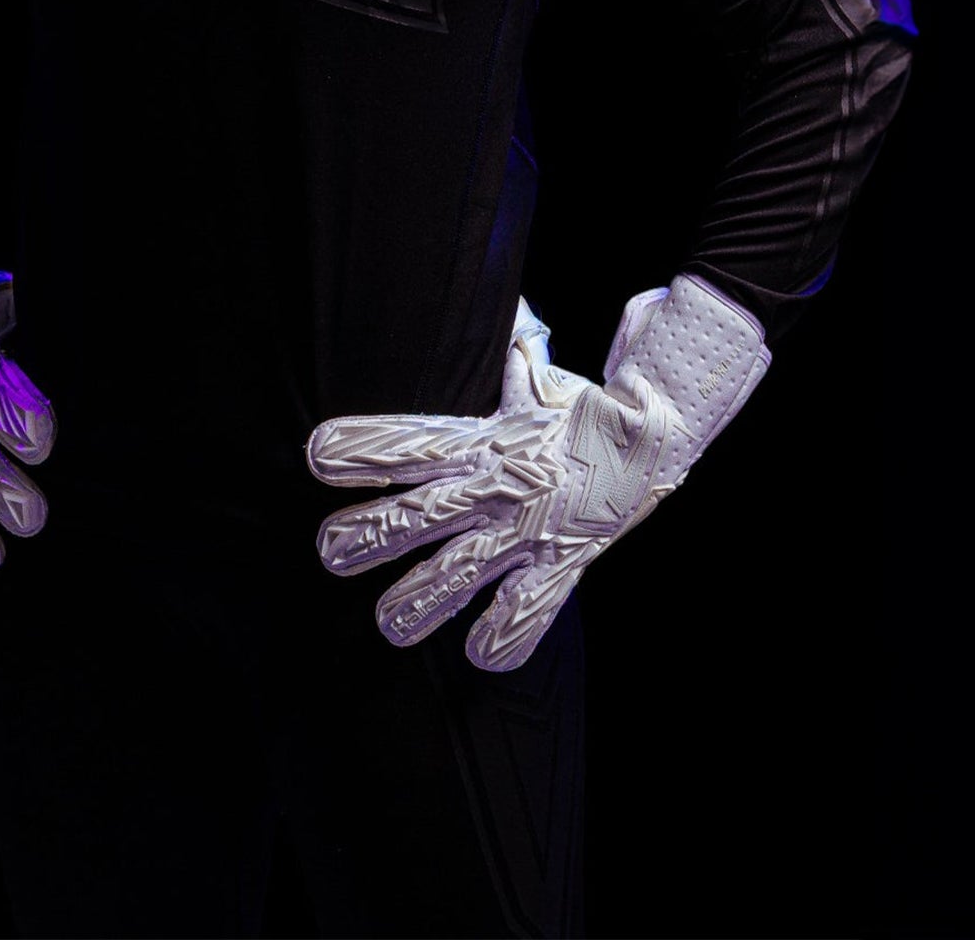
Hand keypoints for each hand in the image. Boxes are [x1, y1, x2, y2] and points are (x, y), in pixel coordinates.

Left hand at [305, 275, 768, 670]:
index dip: (364, 449)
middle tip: (327, 553)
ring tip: (387, 625)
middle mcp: (497, 486)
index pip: (411, 442)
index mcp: (483, 439)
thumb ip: (502, 360)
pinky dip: (507, 635)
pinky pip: (531, 610)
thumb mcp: (532, 378)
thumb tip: (498, 319)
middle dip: (371, 536)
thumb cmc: (585, 403)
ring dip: (422, 600)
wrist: (657, 428)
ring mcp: (529, 529)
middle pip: (420, 514)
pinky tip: (481, 655)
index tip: (317, 455)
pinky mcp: (564, 562)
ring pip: (462, 574)